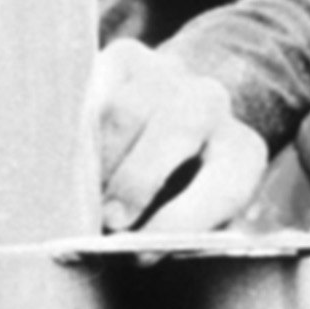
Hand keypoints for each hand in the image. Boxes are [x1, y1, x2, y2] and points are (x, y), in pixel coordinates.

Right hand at [89, 38, 267, 232]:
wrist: (182, 116)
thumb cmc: (182, 189)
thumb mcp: (195, 220)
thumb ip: (176, 234)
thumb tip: (133, 249)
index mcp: (242, 153)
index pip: (223, 184)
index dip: (180, 220)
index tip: (138, 251)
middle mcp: (211, 104)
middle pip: (177, 128)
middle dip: (137, 181)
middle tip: (107, 220)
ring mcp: (168, 73)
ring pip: (126, 109)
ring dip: (99, 159)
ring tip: (81, 195)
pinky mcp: (125, 57)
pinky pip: (93, 89)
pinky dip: (76, 128)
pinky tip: (67, 158)